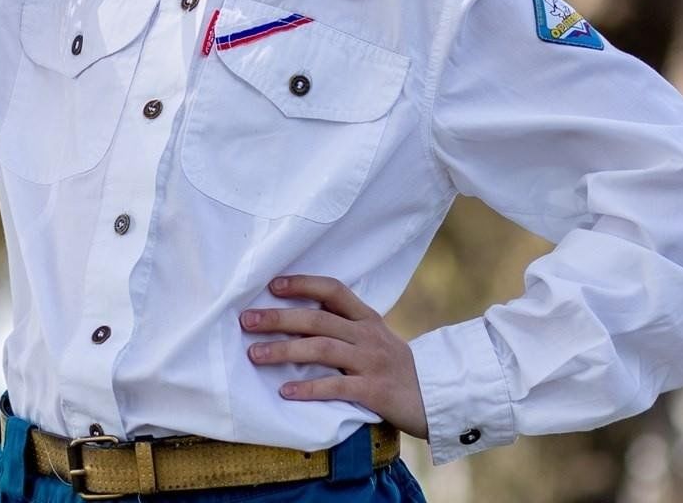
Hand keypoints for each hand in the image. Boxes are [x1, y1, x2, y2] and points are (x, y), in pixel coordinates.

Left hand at [240, 274, 428, 439]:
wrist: (436, 398)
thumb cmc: (395, 368)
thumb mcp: (374, 339)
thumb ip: (344, 327)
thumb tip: (295, 319)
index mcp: (366, 318)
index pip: (332, 290)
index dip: (302, 284)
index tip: (271, 285)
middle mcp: (368, 334)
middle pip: (317, 319)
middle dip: (279, 318)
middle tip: (246, 320)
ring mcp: (372, 361)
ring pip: (322, 349)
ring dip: (285, 350)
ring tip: (255, 354)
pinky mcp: (375, 390)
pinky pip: (337, 386)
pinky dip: (309, 388)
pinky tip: (285, 391)